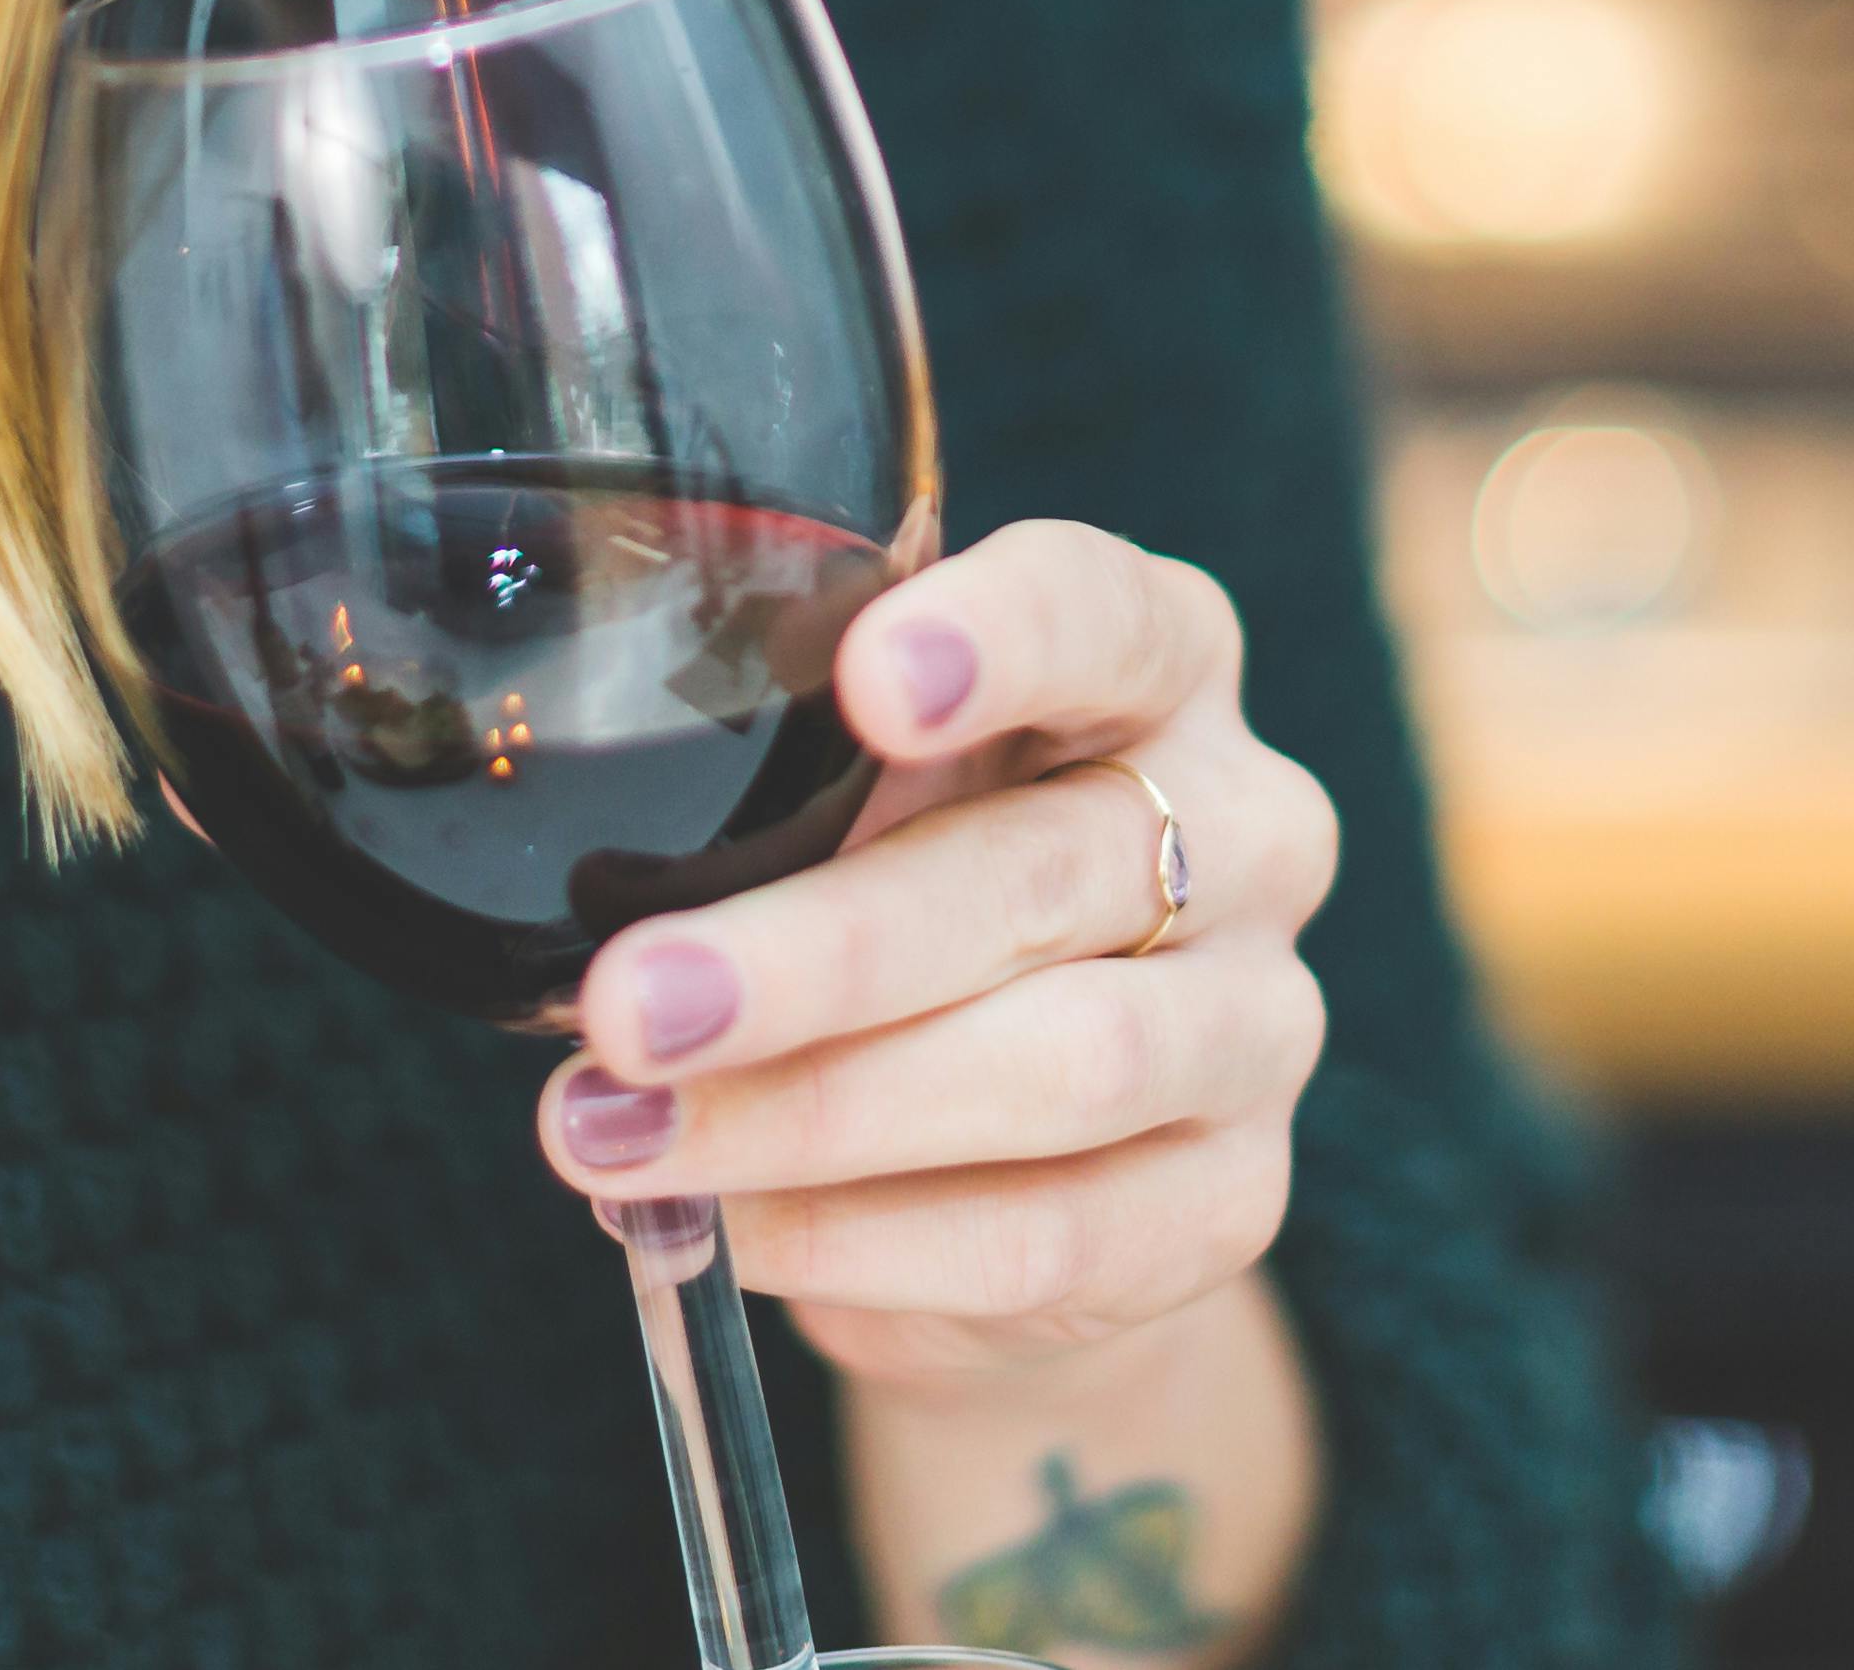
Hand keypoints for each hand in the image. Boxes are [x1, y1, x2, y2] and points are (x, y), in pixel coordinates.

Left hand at [531, 518, 1337, 1393]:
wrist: (1030, 1148)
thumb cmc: (910, 889)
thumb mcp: (857, 792)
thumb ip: (786, 781)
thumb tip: (591, 882)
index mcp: (1157, 660)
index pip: (1105, 613)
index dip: (999, 639)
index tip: (867, 676)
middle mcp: (1250, 825)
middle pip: (1050, 873)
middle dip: (820, 950)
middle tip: (628, 1002)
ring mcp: (1262, 1021)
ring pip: (1064, 1066)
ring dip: (815, 1111)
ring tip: (623, 1137)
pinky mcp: (1232, 1202)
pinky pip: (1055, 1235)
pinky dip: (868, 1239)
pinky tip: (733, 1230)